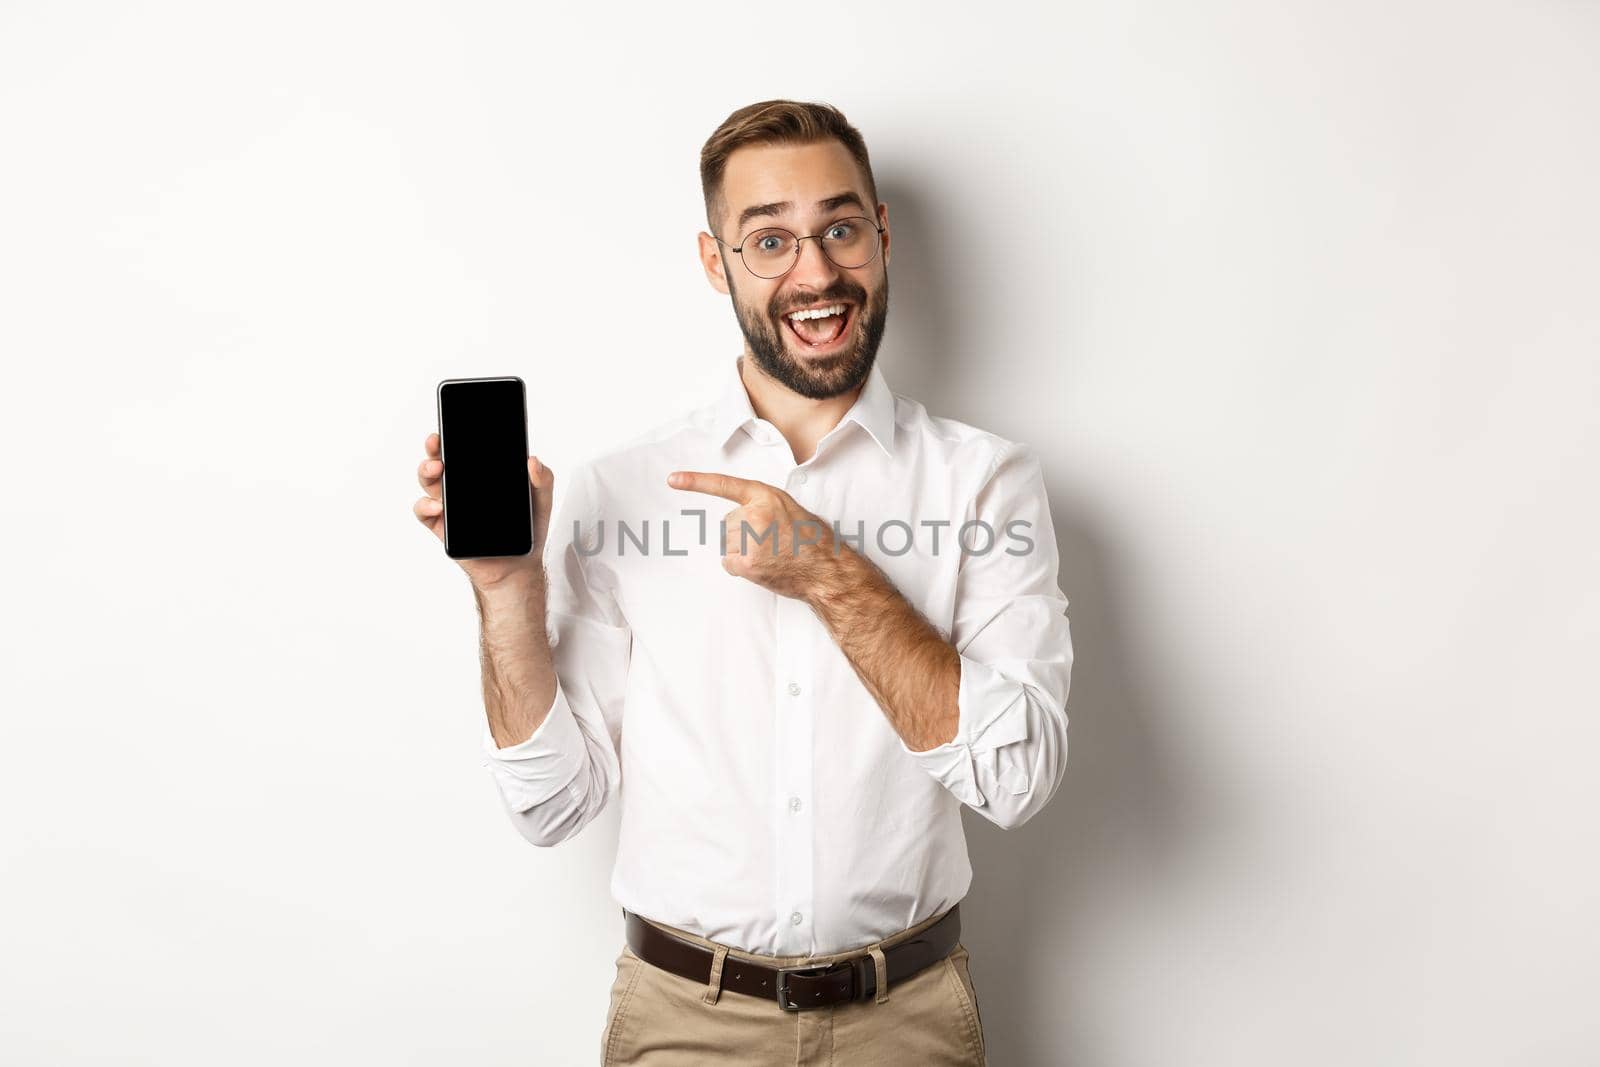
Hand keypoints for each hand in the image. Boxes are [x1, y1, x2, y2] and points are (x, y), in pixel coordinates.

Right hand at [414, 432, 554, 592]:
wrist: (518, 567)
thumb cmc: (526, 531)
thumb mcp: (541, 502)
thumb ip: (543, 480)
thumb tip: (533, 461)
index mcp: (482, 476)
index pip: (464, 450)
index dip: (455, 436)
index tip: (452, 424)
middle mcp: (462, 487)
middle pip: (440, 460)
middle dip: (434, 448)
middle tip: (437, 442)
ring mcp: (450, 506)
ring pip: (429, 482)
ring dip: (426, 471)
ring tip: (437, 469)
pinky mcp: (442, 527)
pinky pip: (425, 512)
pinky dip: (426, 506)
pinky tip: (438, 506)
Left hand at [667, 469, 844, 599]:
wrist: (826, 570)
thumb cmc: (812, 540)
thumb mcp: (789, 509)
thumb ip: (763, 507)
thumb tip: (742, 519)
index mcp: (765, 496)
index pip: (724, 485)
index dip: (696, 482)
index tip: (673, 479)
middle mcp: (754, 514)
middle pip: (727, 524)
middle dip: (742, 534)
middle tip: (771, 542)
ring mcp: (748, 539)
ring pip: (727, 544)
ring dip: (742, 551)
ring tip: (770, 554)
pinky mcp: (745, 562)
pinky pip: (728, 562)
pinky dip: (740, 566)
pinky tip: (762, 566)